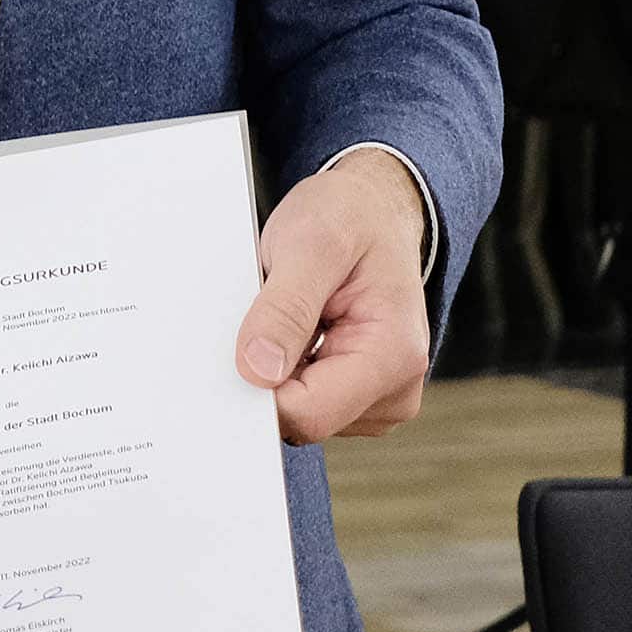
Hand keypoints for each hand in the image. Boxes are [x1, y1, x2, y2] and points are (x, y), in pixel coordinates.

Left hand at [235, 149, 431, 441]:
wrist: (374, 211)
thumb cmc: (349, 219)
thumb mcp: (311, 244)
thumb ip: (285, 308)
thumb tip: (258, 370)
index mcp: (393, 355)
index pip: (309, 413)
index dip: (261, 389)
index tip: (236, 348)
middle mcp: (395, 389)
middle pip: (303, 419)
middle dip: (268, 375)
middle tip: (263, 317)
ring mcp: (379, 399)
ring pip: (299, 414)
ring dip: (278, 370)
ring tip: (290, 316)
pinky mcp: (359, 397)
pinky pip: (305, 402)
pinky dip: (286, 370)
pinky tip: (294, 332)